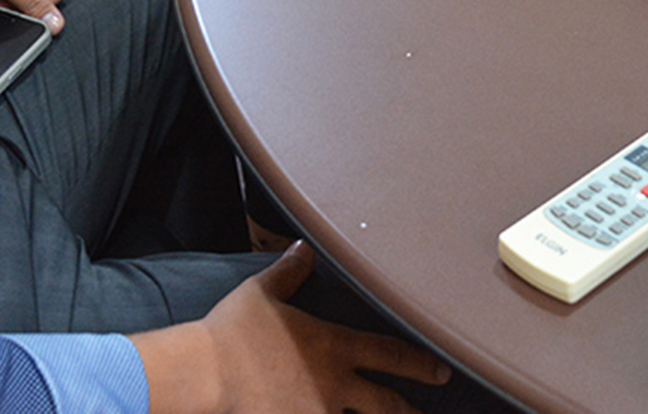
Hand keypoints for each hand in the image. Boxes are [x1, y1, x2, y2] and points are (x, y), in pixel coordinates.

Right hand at [134, 242, 448, 413]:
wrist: (205, 374)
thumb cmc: (232, 331)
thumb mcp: (262, 292)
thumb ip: (289, 271)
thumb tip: (304, 249)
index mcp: (333, 347)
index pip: (391, 355)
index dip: (420, 363)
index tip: (442, 371)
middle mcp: (333, 385)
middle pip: (387, 405)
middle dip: (412, 412)